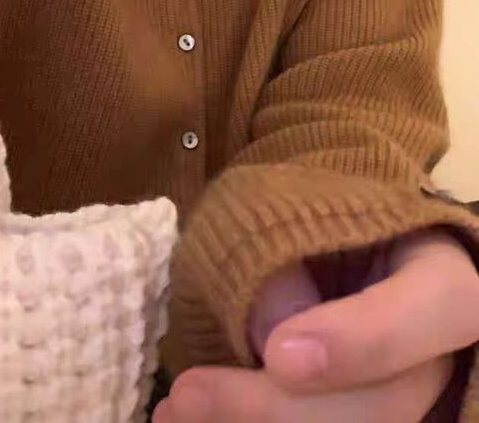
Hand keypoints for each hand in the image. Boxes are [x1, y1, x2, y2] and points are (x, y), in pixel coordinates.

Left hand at [154, 229, 478, 422]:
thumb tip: (270, 343)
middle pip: (386, 405)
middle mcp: (440, 354)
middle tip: (190, 395)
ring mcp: (409, 398)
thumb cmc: (324, 221)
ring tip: (174, 411)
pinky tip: (184, 417)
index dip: (361, 342)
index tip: (278, 354)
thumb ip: (293, 263)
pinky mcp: (362, 414)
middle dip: (280, 410)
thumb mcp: (307, 213)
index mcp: (441, 280)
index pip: (431, 311)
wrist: (342, 252)